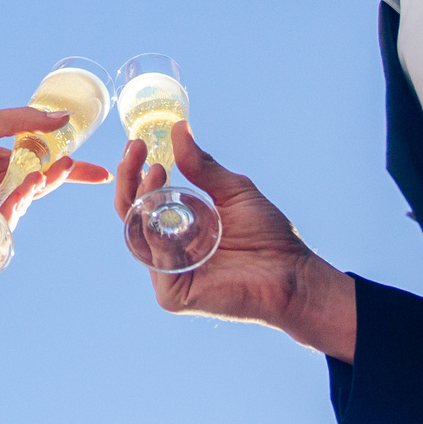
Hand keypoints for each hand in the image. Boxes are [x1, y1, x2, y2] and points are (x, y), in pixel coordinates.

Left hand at [0, 107, 113, 223]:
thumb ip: (25, 120)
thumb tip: (64, 118)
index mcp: (3, 162)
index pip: (44, 166)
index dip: (74, 171)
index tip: (103, 174)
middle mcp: (0, 184)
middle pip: (40, 185)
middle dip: (59, 177)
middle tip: (72, 167)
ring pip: (27, 201)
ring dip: (37, 188)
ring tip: (41, 176)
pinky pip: (9, 218)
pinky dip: (18, 204)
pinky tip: (21, 192)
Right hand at [113, 121, 355, 359]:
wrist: (292, 274)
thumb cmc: (268, 237)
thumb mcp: (233, 191)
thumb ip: (203, 167)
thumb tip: (179, 129)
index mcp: (176, 228)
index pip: (142, 199)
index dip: (135, 172)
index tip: (137, 143)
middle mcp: (166, 250)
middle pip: (132, 215)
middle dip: (130, 180)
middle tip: (136, 152)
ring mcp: (168, 273)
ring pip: (139, 236)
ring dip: (142, 201)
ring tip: (155, 172)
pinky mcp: (174, 295)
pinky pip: (158, 262)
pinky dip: (158, 236)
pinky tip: (162, 208)